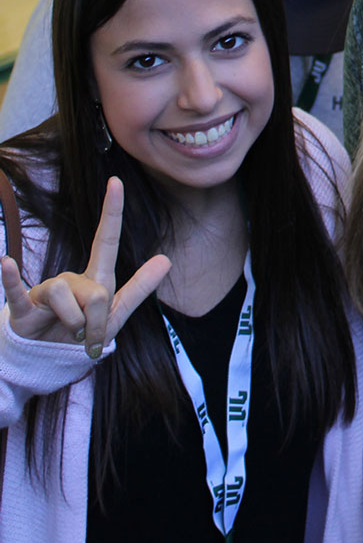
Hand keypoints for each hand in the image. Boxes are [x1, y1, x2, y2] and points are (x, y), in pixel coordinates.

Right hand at [1, 177, 169, 359]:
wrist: (49, 361)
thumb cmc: (82, 334)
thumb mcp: (115, 315)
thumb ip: (140, 288)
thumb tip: (166, 259)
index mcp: (96, 279)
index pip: (106, 240)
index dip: (112, 211)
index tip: (116, 181)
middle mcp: (71, 278)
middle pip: (95, 293)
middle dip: (96, 322)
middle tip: (89, 336)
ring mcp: (47, 290)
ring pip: (67, 297)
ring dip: (74, 324)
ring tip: (69, 334)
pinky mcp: (24, 307)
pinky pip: (17, 290)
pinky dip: (12, 278)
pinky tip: (7, 263)